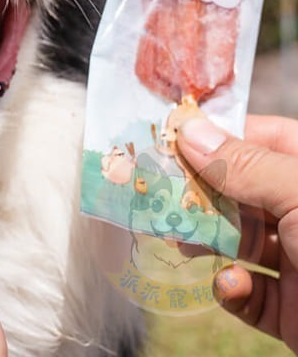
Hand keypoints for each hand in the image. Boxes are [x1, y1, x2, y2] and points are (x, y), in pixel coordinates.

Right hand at [177, 114, 297, 352]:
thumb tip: (190, 131)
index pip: (259, 139)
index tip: (167, 140)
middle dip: (198, 192)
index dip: (214, 137)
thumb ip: (246, 165)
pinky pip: (247, 292)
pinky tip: (232, 285)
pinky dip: (231, 288)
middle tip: (158, 192)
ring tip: (181, 240)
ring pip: (236, 240)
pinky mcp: (291, 311)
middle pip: (239, 190)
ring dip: (205, 240)